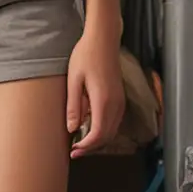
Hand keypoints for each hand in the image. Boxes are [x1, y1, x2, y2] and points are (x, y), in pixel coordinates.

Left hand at [66, 26, 125, 158]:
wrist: (103, 40)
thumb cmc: (86, 56)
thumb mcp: (73, 81)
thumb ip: (73, 106)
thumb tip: (72, 129)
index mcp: (103, 101)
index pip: (98, 134)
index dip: (86, 147)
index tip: (73, 151)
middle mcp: (116, 104)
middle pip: (107, 136)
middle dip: (91, 147)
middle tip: (74, 151)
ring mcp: (120, 101)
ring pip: (112, 130)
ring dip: (98, 139)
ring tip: (80, 142)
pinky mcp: (120, 97)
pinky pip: (114, 121)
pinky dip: (103, 129)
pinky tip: (89, 127)